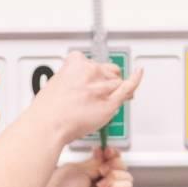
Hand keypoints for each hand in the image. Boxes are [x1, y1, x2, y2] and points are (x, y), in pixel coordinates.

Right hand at [27, 52, 142, 144]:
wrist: (49, 124)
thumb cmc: (48, 110)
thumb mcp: (54, 84)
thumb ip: (70, 82)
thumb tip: (75, 87)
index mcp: (75, 63)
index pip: (90, 62)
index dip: (91, 73)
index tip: (88, 79)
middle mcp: (91, 71)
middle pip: (107, 71)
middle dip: (105, 80)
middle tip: (98, 92)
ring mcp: (102, 86)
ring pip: (116, 82)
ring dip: (113, 90)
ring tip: (104, 100)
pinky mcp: (110, 102)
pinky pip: (128, 87)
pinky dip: (136, 79)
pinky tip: (139, 73)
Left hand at [34, 147, 131, 186]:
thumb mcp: (76, 168)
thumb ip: (94, 162)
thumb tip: (106, 154)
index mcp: (89, 173)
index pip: (109, 160)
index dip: (112, 153)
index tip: (107, 150)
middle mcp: (99, 183)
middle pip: (120, 167)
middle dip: (114, 163)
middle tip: (102, 169)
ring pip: (126, 179)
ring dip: (115, 176)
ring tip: (100, 184)